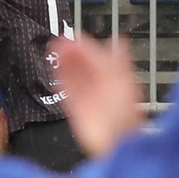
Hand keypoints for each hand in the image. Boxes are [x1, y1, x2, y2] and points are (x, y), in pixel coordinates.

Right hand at [51, 35, 143, 157]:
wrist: (114, 140)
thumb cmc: (124, 114)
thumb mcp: (123, 80)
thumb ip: (118, 60)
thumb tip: (119, 40)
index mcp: (116, 79)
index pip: (99, 58)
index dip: (86, 46)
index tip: (74, 37)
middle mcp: (102, 88)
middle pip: (84, 66)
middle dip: (72, 53)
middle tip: (60, 42)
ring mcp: (89, 99)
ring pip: (74, 77)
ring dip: (64, 64)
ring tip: (54, 50)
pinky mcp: (78, 110)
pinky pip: (67, 92)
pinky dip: (61, 80)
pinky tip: (55, 70)